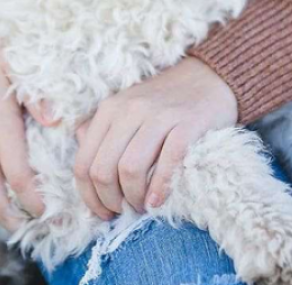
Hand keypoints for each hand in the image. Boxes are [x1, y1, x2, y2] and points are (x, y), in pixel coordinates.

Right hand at [0, 20, 44, 230]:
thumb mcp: (14, 63)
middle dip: (18, 221)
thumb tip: (56, 122)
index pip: (17, 177)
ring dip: (7, 208)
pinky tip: (15, 187)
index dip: (35, 202)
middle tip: (46, 227)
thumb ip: (35, 95)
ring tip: (35, 213)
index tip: (55, 213)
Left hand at [73, 57, 237, 218]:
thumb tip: (84, 168)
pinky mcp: (187, 123)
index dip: (89, 196)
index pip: (84, 163)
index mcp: (109, 109)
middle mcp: (129, 109)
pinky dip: (160, 188)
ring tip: (142, 206)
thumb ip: (99, 133)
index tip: (103, 212)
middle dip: (110, 201)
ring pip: (130, 169)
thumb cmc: (163, 103)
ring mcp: (158, 115)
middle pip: (103, 170)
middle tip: (124, 211)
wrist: (207, 79)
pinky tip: (158, 200)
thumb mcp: (125, 110)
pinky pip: (167, 162)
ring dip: (134, 198)